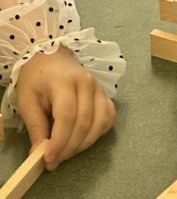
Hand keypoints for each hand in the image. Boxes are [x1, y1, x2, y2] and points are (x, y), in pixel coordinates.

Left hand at [15, 48, 115, 170]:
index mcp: (64, 81)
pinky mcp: (104, 93)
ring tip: (67, 152)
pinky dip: (99, 133)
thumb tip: (39, 153)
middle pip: (84, 122)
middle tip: (54, 161)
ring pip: (100, 122)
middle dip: (70, 147)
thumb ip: (35, 126)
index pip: (67, 116)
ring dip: (85, 144)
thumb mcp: (27, 100)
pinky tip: (84, 139)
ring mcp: (99, 87)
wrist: (51, 57)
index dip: (60, 141)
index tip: (49, 159)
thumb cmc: (37, 78)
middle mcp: (87, 83)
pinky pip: (109, 116)